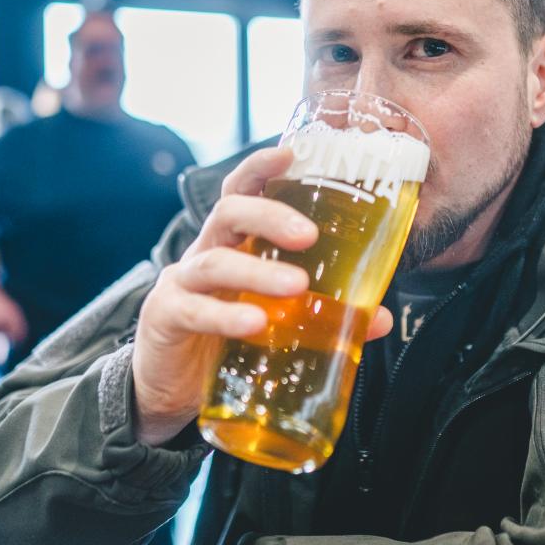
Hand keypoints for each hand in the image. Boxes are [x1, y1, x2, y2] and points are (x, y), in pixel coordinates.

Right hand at [131, 147, 392, 445]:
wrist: (169, 390)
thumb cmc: (226, 341)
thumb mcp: (277, 323)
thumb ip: (325, 315)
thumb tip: (378, 316)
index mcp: (235, 243)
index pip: (244, 192)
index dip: (261, 168)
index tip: (292, 154)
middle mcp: (205, 253)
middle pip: (229, 213)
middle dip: (269, 215)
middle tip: (310, 235)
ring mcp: (181, 284)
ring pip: (214, 262)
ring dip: (257, 272)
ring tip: (297, 286)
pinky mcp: (165, 319)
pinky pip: (193, 310)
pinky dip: (225, 316)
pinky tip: (254, 324)